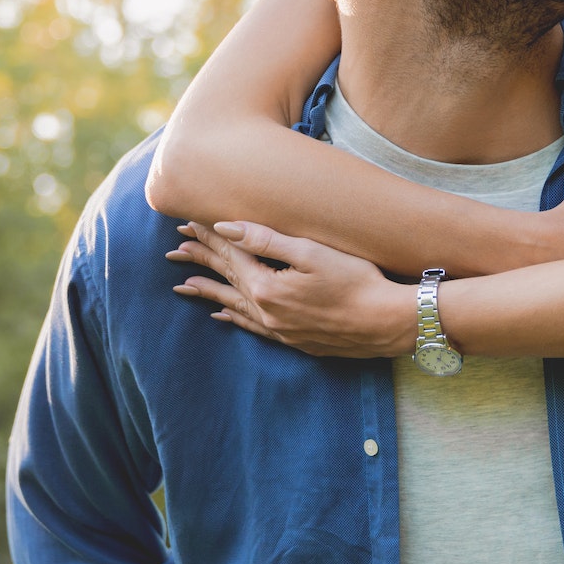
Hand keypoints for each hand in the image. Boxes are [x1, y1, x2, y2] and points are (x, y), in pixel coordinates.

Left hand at [166, 221, 417, 358]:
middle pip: (226, 280)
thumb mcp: (312, 251)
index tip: (188, 223)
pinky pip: (251, 327)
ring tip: (184, 285)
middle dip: (201, 262)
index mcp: (266, 287)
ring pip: (233, 306)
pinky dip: (233, 317)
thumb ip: (266, 239)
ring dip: (209, 291)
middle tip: (175, 250)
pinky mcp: (293, 340)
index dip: (209, 237)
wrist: (388, 323)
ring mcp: (279, 329)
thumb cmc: (357, 281)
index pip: (230, 255)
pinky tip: (222, 315)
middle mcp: (266, 312)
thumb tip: (225, 226)